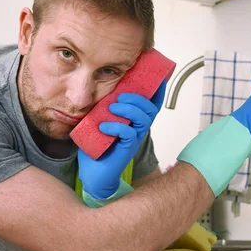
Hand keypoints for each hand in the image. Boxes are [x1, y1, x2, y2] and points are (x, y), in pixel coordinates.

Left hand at [78, 80, 166, 199]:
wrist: (93, 174)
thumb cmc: (97, 146)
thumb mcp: (99, 121)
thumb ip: (102, 106)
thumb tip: (95, 86)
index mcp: (135, 121)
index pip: (152, 103)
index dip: (157, 90)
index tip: (156, 77)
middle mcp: (138, 129)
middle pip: (151, 109)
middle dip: (138, 98)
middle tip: (120, 97)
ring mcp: (134, 139)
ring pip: (143, 119)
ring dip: (129, 110)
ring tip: (113, 108)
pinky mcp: (126, 149)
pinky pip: (128, 134)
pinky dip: (116, 127)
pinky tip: (103, 128)